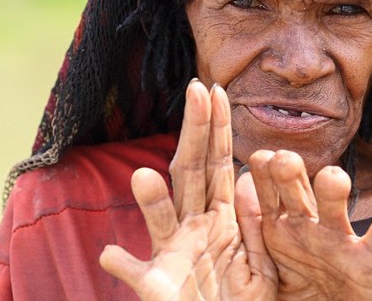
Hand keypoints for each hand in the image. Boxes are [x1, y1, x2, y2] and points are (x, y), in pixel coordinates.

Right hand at [99, 81, 276, 299]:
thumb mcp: (261, 263)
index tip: (217, 90)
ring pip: (163, 219)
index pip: (218, 164)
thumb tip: (243, 180)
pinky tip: (110, 254)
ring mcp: (174, 257)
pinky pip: (140, 278)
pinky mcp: (160, 291)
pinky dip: (123, 267)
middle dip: (195, 133)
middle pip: (193, 173)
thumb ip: (254, 224)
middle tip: (197, 91)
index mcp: (220, 219)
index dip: (217, 129)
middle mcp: (194, 229)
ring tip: (143, 174)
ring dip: (151, 200)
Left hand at [246, 149, 371, 300]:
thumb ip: (252, 226)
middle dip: (290, 174)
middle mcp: (310, 224)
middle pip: (298, 192)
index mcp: (281, 225)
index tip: (260, 157)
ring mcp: (339, 239)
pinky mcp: (368, 259)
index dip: (263, 174)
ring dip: (333, 191)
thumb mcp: (268, 258)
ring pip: (335, 208)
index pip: (268, 193)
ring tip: (332, 177)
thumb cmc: (298, 280)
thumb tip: (239, 182)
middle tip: (284, 159)